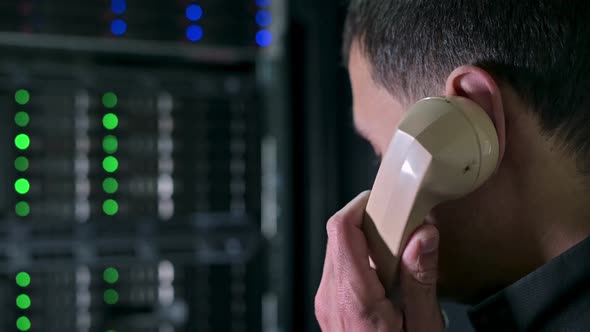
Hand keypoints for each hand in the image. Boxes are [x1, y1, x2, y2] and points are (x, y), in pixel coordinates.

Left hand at [314, 191, 444, 330]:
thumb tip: (424, 236)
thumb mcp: (422, 327)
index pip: (342, 228)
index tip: (388, 200)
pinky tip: (387, 276)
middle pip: (339, 234)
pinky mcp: (330, 305)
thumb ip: (421, 282)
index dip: (363, 204)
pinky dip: (363, 261)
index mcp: (352, 295)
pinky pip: (340, 268)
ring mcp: (326, 301)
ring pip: (339, 249)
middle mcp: (331, 294)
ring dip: (367, 242)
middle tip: (402, 226)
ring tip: (399, 255)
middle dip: (371, 222)